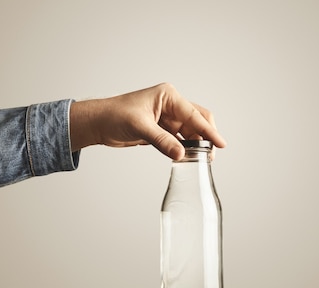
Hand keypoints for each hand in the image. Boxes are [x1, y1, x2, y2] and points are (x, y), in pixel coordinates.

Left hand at [69, 83, 225, 159]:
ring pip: (189, 131)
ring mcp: (166, 118)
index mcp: (168, 96)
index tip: (220, 143)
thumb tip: (180, 154)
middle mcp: (170, 105)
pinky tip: (188, 157)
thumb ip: (162, 141)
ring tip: (201, 160)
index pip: (194, 114)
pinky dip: (184, 148)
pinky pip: (179, 139)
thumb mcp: (140, 128)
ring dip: (195, 144)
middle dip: (205, 137)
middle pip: (197, 120)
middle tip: (211, 155)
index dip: (208, 131)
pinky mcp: (161, 129)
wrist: (98, 123)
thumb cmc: (114, 116)